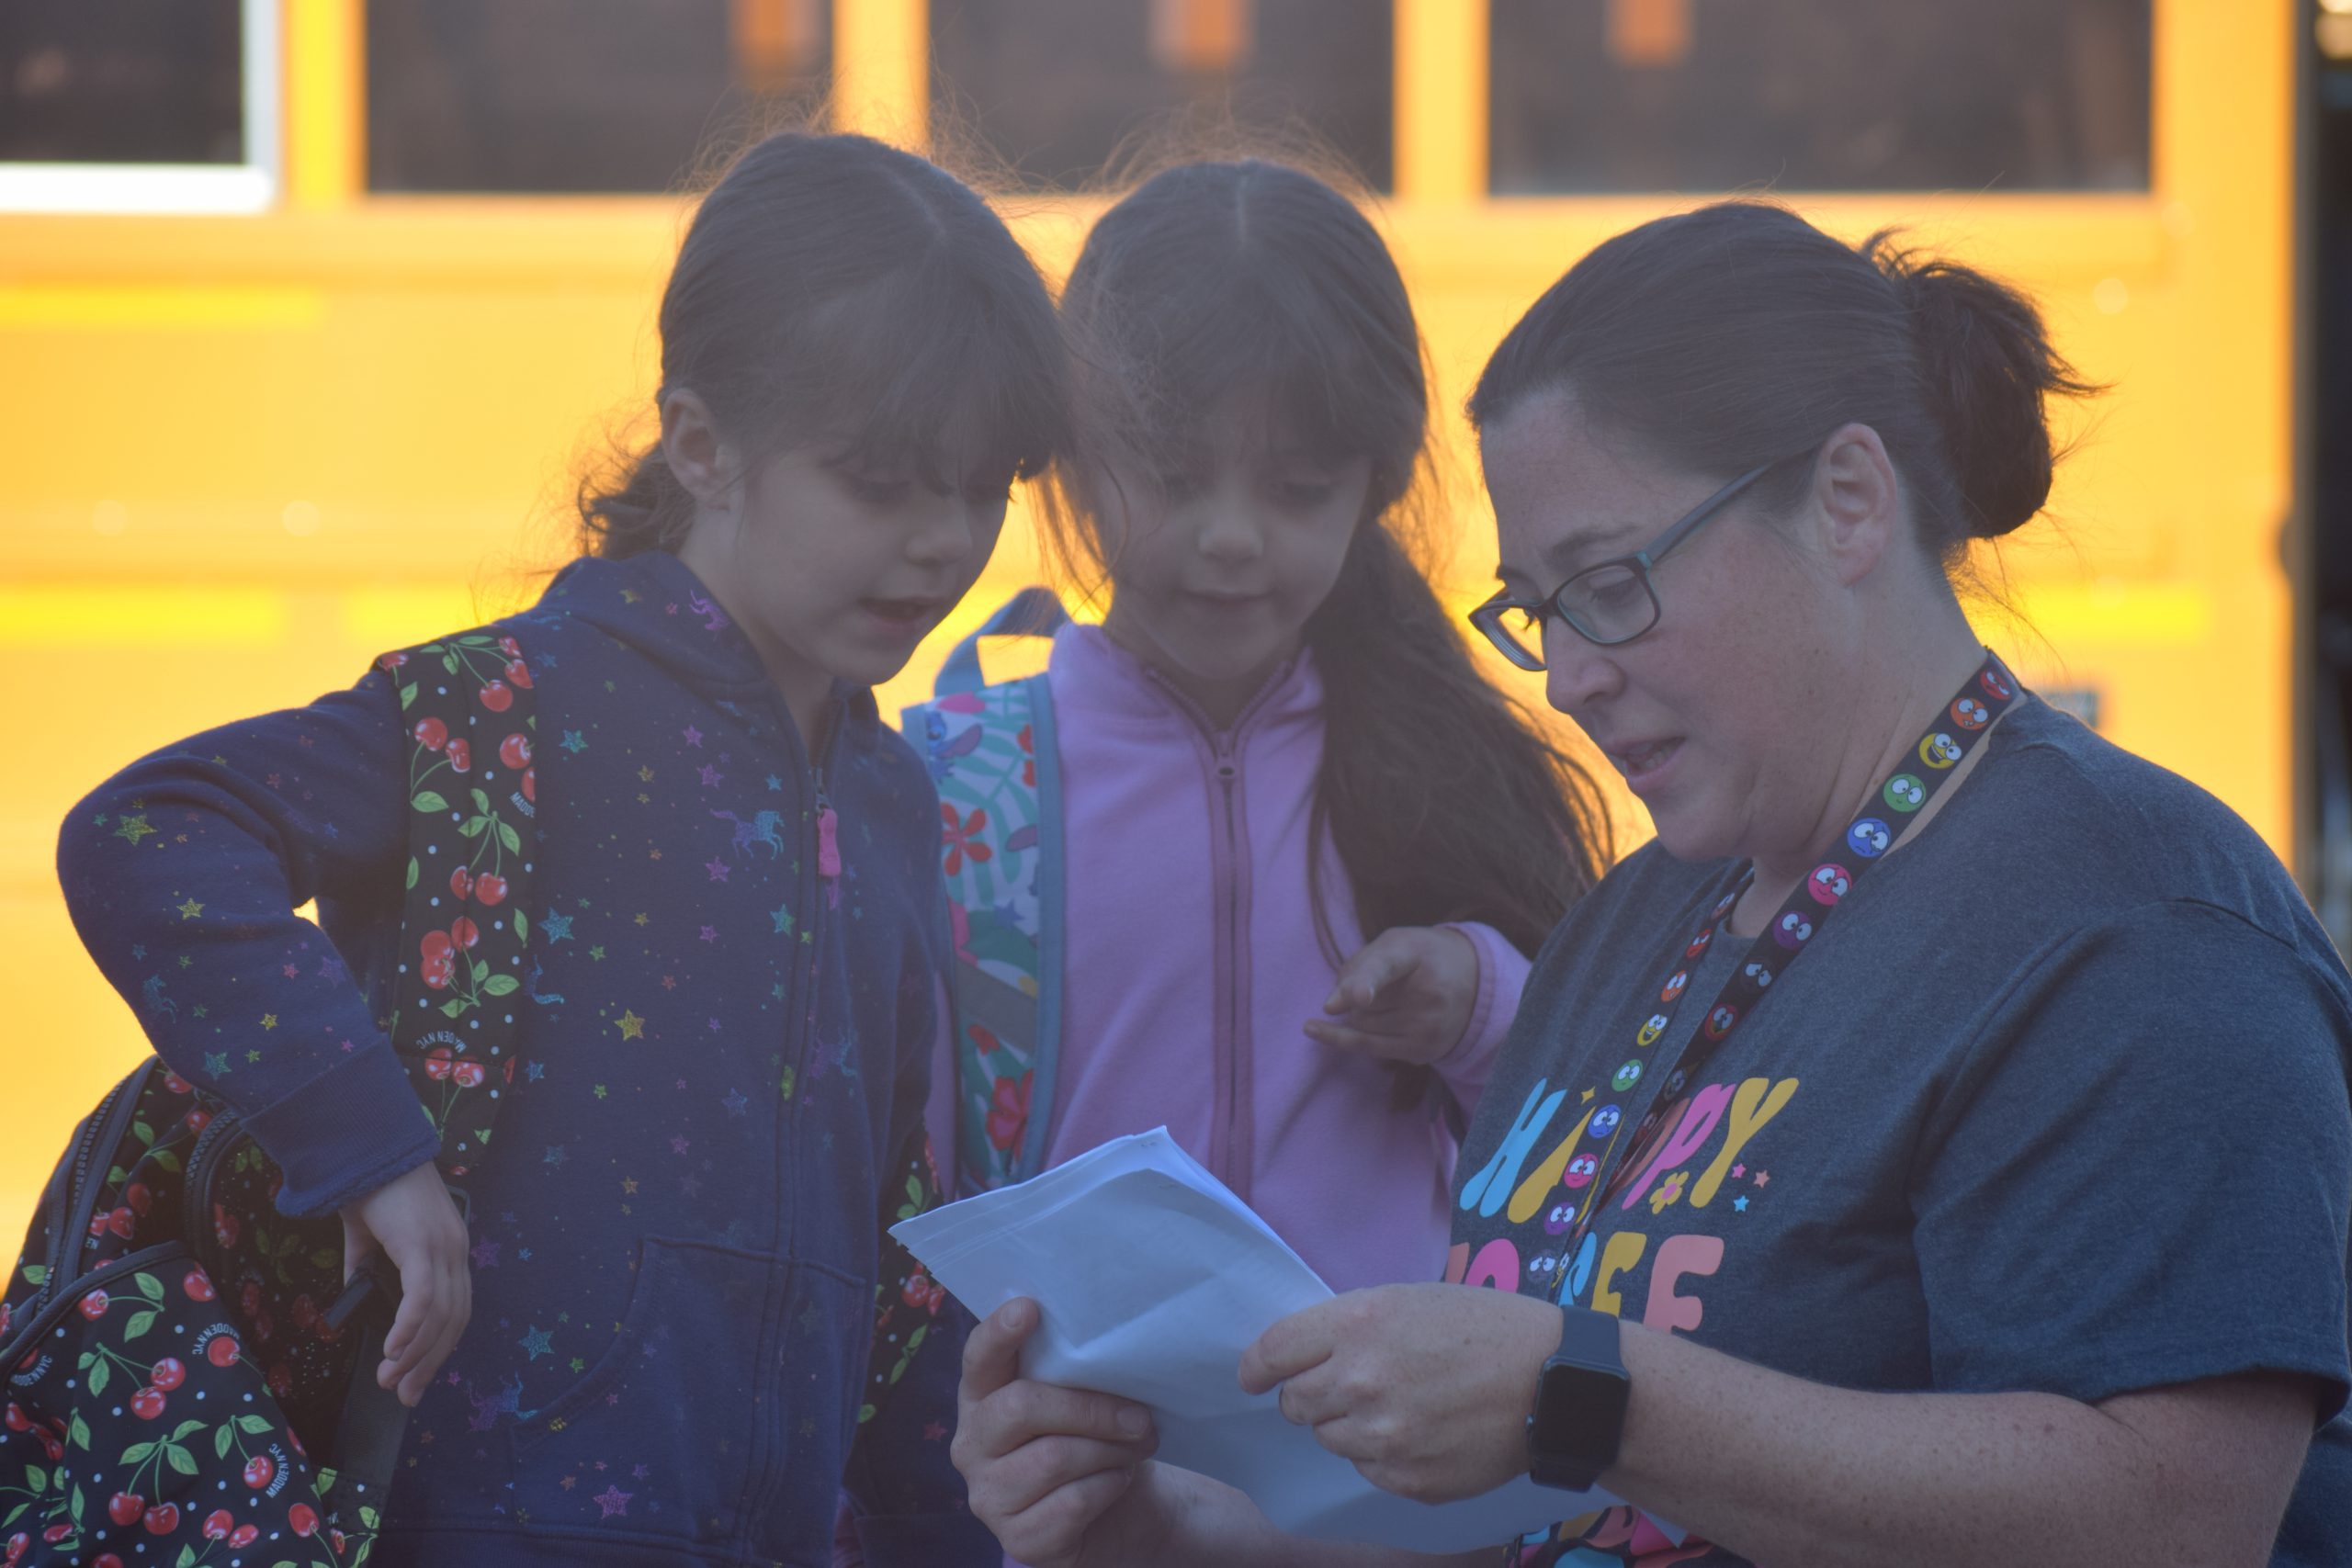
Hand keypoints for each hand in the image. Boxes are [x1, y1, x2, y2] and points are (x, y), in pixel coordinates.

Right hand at [338, 1159, 469, 1406]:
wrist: (366, 1151)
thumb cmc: (369, 1188)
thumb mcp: (368, 1238)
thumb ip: (365, 1266)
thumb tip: (353, 1293)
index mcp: (448, 1251)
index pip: (455, 1310)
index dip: (438, 1347)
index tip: (417, 1377)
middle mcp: (454, 1252)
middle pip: (453, 1321)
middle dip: (429, 1362)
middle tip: (405, 1394)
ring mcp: (443, 1247)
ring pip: (439, 1316)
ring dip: (414, 1354)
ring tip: (391, 1380)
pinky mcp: (423, 1244)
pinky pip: (422, 1298)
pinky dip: (409, 1328)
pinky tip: (392, 1350)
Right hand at [952, 1298, 1163, 1566]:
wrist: (1115, 1509)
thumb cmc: (1094, 1438)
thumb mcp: (1082, 1397)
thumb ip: (1074, 1370)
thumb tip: (1109, 1339)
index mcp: (982, 1397)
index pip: (978, 1359)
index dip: (998, 1333)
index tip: (1030, 1309)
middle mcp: (972, 1445)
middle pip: (1021, 1408)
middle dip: (1092, 1408)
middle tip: (1141, 1416)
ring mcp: (988, 1497)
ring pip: (1053, 1458)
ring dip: (1110, 1450)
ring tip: (1137, 1445)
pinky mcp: (1017, 1541)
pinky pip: (1071, 1503)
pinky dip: (1109, 1486)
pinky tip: (1119, 1480)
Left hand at [1238, 1283, 1564, 1504]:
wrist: (1553, 1383)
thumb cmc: (1484, 1328)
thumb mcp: (1409, 1300)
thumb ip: (1350, 1327)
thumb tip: (1302, 1358)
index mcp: (1357, 1323)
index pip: (1272, 1353)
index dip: (1256, 1367)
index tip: (1252, 1377)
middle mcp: (1360, 1380)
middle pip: (1294, 1403)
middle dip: (1311, 1394)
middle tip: (1349, 1384)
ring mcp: (1383, 1435)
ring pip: (1329, 1438)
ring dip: (1348, 1424)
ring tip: (1400, 1405)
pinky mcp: (1406, 1478)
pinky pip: (1368, 1468)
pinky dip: (1383, 1454)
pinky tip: (1423, 1431)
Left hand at [1303, 927, 1479, 1066]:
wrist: (1477, 982)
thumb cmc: (1422, 957)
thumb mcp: (1393, 944)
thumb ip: (1358, 967)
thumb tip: (1331, 1008)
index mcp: (1416, 953)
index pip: (1388, 967)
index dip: (1368, 982)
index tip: (1360, 998)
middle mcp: (1427, 993)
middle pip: (1361, 1001)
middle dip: (1356, 992)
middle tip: (1382, 981)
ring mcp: (1427, 1026)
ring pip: (1362, 1024)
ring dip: (1358, 1013)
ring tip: (1386, 998)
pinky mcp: (1423, 1051)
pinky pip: (1368, 1047)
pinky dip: (1340, 1037)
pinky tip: (1313, 1029)